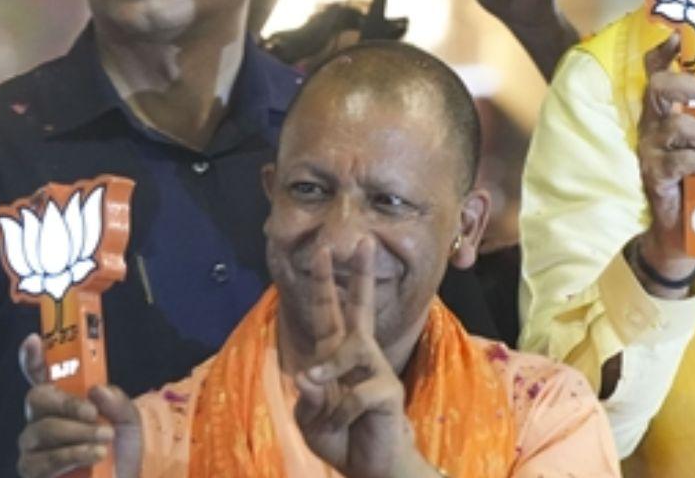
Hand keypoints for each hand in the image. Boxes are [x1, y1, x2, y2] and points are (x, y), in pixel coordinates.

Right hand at [16, 334, 141, 477]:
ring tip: (104, 440)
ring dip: (77, 433)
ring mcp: (34, 446)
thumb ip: (117, 401)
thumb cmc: (122, 446)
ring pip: (42, 430)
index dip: (33, 358)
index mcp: (65, 400)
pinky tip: (93, 455)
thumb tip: (96, 390)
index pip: (41, 375)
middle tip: (91, 413)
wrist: (127, 477)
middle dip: (65, 403)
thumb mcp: (129, 419)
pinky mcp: (33, 471)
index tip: (34, 340)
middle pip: (36, 399)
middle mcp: (43, 419)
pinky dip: (71, 455)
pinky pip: (41, 460)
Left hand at [294, 238, 435, 477]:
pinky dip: (338, 415)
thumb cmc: (342, 437)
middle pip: (359, 307)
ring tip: (317, 394)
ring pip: (347, 351)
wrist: (372, 467)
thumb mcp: (311, 419)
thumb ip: (309, 397)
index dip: (324, 282)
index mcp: (336, 356)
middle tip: (360, 240)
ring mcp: (375, 370)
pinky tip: (343, 426)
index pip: (329, 312)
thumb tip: (308, 375)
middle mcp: (358, 355)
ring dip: (326, 373)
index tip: (322, 251)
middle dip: (358, 274)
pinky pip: (352, 395)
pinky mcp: (386, 390)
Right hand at [634, 34, 694, 291]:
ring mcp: (650, 147)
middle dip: (690, 85)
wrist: (686, 229)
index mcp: (665, 110)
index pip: (654, 73)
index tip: (678, 38)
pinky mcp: (654, 173)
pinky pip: (684, 160)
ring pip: (679, 125)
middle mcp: (652, 123)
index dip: (663, 53)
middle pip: (659, 88)